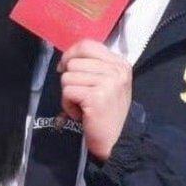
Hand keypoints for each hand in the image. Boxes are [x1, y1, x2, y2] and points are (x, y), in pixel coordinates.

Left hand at [58, 39, 132, 161]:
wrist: (117, 140)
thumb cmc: (107, 112)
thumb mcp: (107, 83)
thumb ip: (92, 67)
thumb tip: (65, 60)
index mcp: (120, 63)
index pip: (87, 44)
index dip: (71, 54)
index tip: (65, 68)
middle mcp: (116, 70)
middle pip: (74, 62)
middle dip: (70, 80)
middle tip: (81, 96)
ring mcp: (108, 82)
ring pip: (68, 77)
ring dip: (69, 94)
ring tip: (83, 106)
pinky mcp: (96, 96)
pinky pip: (67, 92)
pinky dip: (68, 105)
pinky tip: (81, 114)